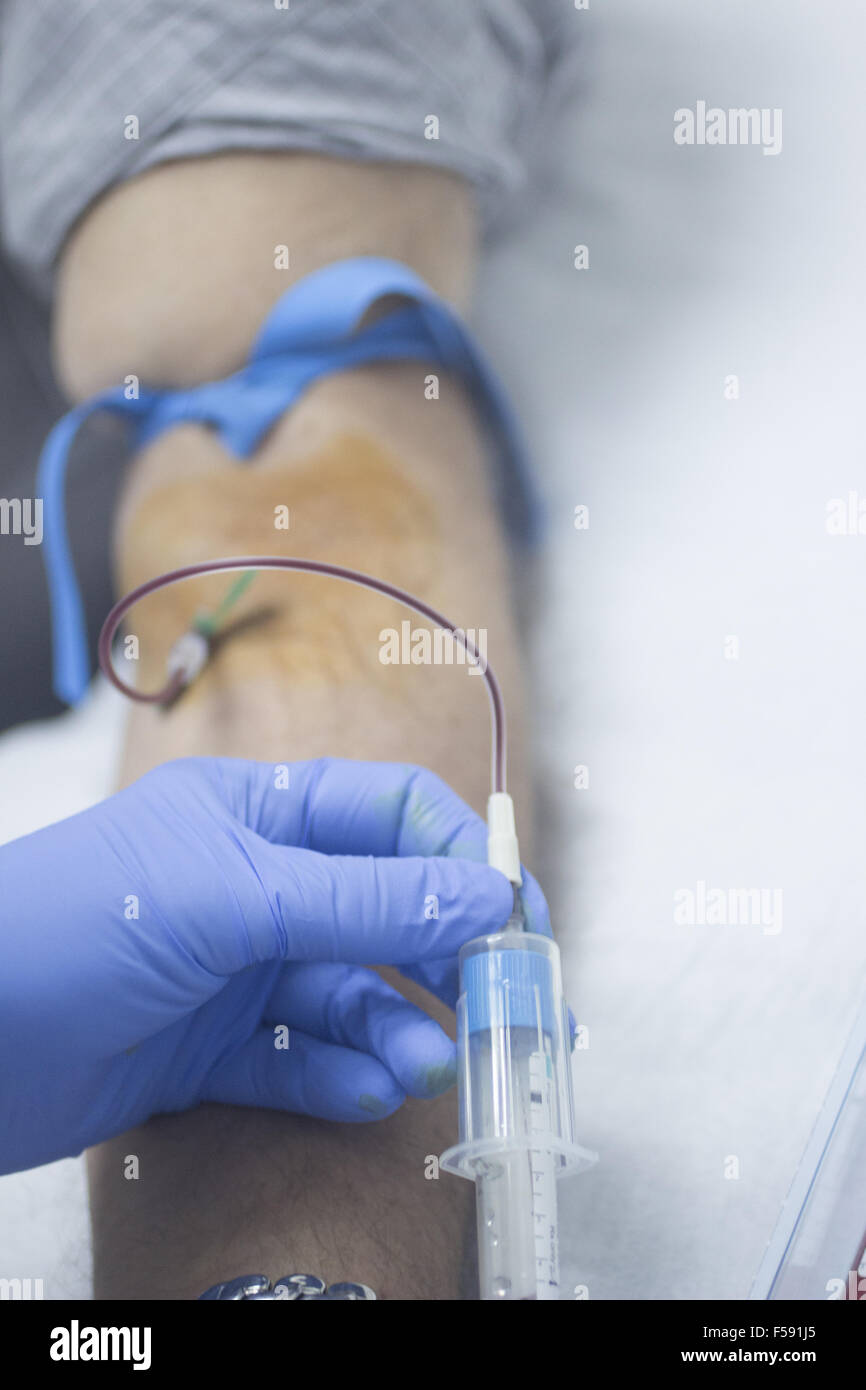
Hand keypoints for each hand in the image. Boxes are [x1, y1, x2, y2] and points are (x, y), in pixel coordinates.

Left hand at [0, 756, 547, 1174]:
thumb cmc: (76, 924)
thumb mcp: (234, 897)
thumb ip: (364, 901)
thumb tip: (484, 893)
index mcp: (258, 816)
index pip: (388, 814)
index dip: (457, 855)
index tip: (512, 911)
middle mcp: (255, 888)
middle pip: (382, 914)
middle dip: (442, 958)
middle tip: (498, 1006)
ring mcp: (232, 971)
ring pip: (347, 997)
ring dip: (396, 1029)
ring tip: (426, 1065)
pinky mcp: (208, 1050)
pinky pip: (297, 1062)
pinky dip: (338, 1079)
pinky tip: (367, 1093)